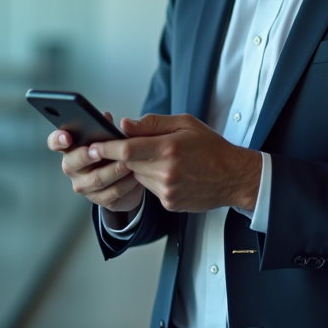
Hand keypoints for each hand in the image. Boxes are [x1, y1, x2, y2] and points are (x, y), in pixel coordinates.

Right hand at [49, 116, 144, 214]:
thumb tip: (105, 117)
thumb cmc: (114, 153)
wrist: (128, 179)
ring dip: (113, 170)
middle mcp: (73, 168)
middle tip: (98, 151)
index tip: (67, 137)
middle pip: (72, 163)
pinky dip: (125, 183)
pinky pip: (112, 192)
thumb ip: (106, 127)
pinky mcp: (100, 199)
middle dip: (86, 156)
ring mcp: (84, 185)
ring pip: (96, 179)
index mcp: (71, 148)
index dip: (58, 139)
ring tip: (127, 162)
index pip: (55, 143)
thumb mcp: (111, 137)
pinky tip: (135, 175)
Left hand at [92, 114, 260, 212]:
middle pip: (129, 164)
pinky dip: (154, 180)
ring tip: (163, 159)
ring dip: (142, 168)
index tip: (94, 145)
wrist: (234, 177)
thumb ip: (152, 123)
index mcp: (168, 148)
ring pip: (138, 177)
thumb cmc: (211, 148)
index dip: (106, 148)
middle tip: (140, 147)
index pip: (125, 149)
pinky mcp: (169, 203)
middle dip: (128, 155)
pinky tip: (173, 174)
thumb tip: (125, 125)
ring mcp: (167, 190)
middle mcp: (166, 172)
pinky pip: (150, 190)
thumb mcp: (185, 124)